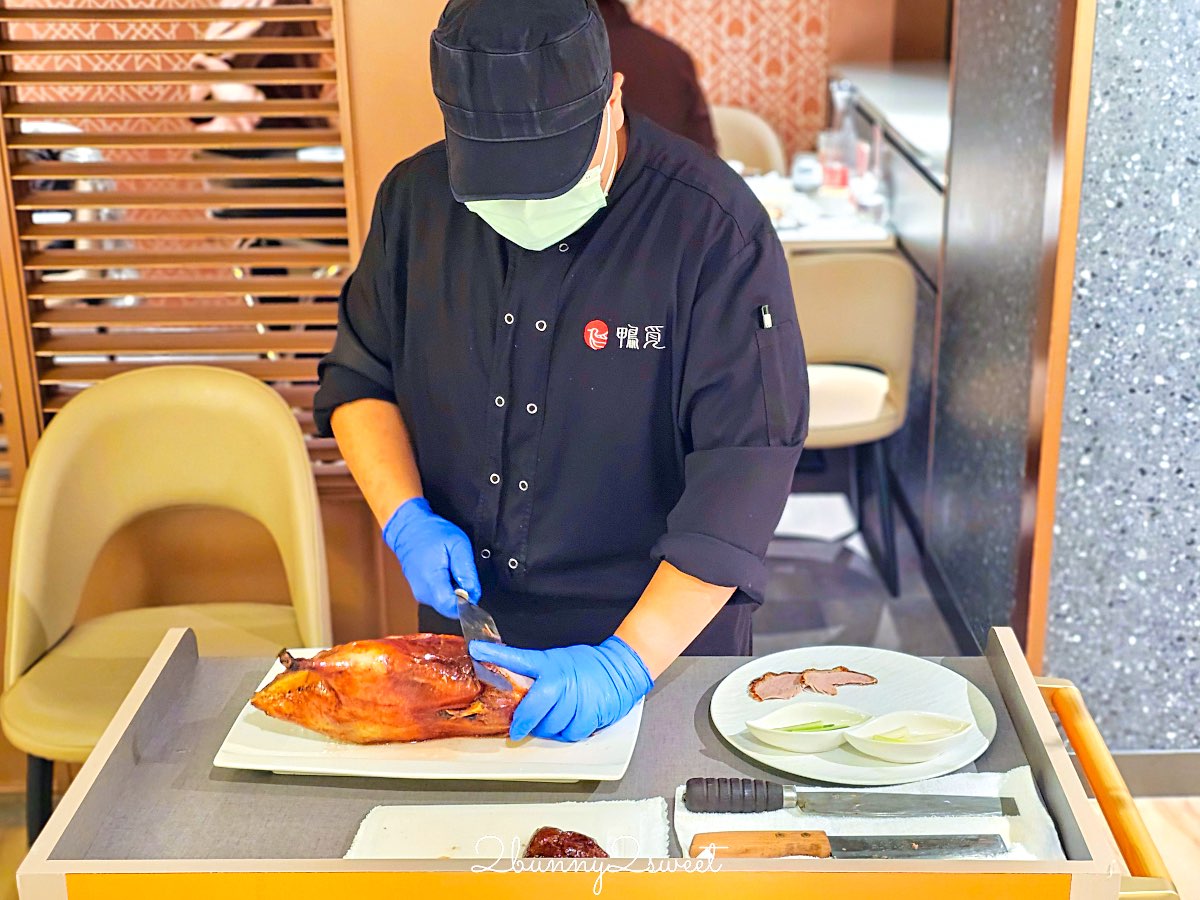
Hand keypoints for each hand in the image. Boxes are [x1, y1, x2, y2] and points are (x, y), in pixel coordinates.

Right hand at [382, 498, 480, 618]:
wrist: (409, 528)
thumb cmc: (431, 533)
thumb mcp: (458, 545)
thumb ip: (467, 571)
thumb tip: (474, 593)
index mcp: (432, 581)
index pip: (453, 608)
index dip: (468, 602)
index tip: (472, 587)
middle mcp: (423, 592)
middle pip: (451, 609)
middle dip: (463, 597)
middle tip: (462, 574)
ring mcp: (420, 594)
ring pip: (446, 604)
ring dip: (455, 592)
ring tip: (452, 570)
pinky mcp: (420, 592)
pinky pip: (439, 598)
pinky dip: (447, 589)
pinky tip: (446, 573)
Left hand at [469, 637, 652, 741]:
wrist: (621, 668)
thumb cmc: (587, 665)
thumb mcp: (556, 661)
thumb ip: (531, 670)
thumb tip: (503, 670)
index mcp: (550, 663)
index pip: (517, 657)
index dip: (495, 655)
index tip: (477, 651)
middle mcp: (561, 679)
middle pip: (532, 707)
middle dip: (523, 722)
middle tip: (519, 727)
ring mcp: (577, 697)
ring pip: (550, 726)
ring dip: (546, 729)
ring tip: (551, 720)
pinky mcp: (591, 714)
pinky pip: (570, 733)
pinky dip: (566, 733)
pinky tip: (568, 722)